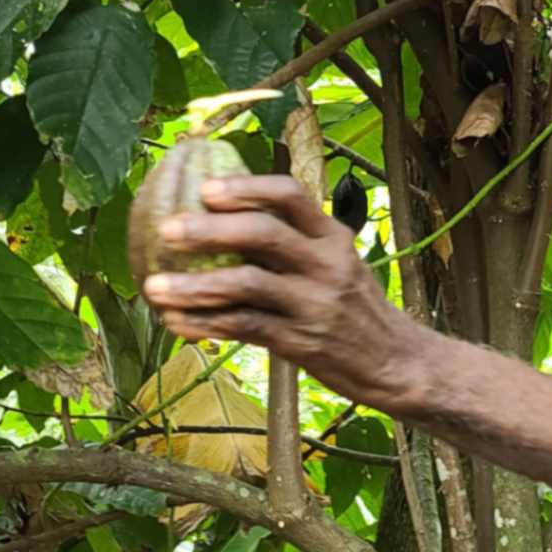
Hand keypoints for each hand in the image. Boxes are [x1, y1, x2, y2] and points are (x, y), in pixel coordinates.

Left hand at [142, 174, 425, 411]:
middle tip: (167, 230)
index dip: (245, 188)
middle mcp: (326, 264)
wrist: (396, 364)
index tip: (206, 189)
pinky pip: (244, 328)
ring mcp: (314, 304)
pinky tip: (176, 323)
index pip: (290, 195)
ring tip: (154, 287)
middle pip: (263, 234)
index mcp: (332, 236)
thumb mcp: (338, 264)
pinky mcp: (301, 342)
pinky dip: (205, 324)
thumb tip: (225, 220)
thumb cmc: (354, 309)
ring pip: (246, 285)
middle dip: (209, 231)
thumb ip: (295, 243)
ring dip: (194, 286)